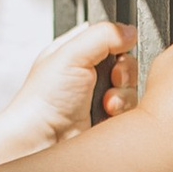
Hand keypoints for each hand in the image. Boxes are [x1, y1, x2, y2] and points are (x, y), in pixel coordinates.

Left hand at [8, 20, 137, 147]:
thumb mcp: (70, 54)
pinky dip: (123, 111)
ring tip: (104, 103)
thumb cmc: (43, 100)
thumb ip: (102, 35)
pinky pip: (130, 109)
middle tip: (112, 79)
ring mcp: (98, 96)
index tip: (115, 52)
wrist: (41, 139)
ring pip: (131, 87)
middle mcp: (88, 72)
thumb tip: (128, 31)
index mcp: (76, 51)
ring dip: (123, 94)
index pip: (109, 36)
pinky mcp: (106, 117)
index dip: (117, 44)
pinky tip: (107, 114)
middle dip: (124, 73)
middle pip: (126, 63)